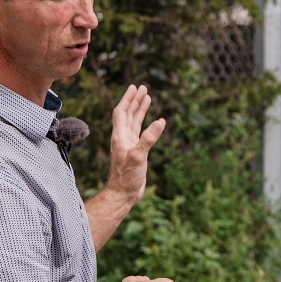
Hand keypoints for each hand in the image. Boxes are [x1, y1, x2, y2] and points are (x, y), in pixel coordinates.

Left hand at [106, 85, 165, 202]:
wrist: (123, 193)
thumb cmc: (127, 177)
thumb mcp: (138, 156)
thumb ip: (148, 139)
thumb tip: (160, 121)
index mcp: (120, 136)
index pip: (121, 112)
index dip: (127, 99)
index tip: (134, 87)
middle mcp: (123, 138)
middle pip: (127, 114)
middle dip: (134, 100)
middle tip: (142, 88)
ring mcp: (129, 144)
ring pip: (134, 122)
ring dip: (139, 109)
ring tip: (147, 98)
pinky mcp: (135, 151)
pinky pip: (140, 132)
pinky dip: (145, 124)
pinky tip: (153, 121)